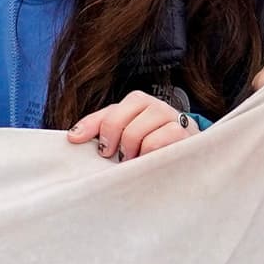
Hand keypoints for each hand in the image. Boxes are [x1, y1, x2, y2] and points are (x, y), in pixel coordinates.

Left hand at [66, 91, 194, 160]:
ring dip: (131, 152)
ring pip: (136, 132)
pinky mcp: (185, 133)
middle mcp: (154, 105)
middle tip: (118, 157)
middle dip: (114, 142)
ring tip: (135, 160)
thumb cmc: (152, 144)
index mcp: (137, 101)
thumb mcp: (125, 133)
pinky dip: (147, 155)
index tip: (99, 149)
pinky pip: (156, 143)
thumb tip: (72, 136)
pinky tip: (150, 162)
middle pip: (118, 120)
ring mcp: (172, 117)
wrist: (191, 153)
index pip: (110, 113)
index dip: (95, 130)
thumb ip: (100, 129)